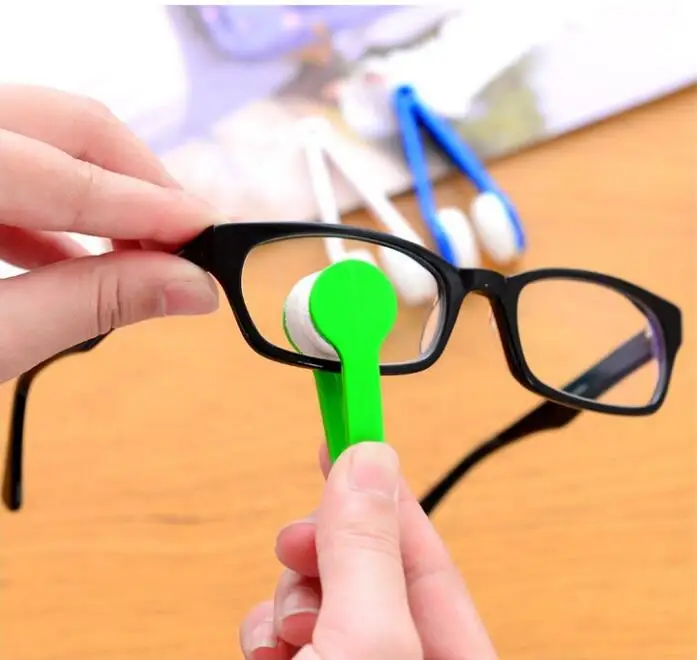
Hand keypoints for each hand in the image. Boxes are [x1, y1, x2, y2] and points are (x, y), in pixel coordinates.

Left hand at [0, 84, 221, 382]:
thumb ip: (92, 305)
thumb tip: (190, 288)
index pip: (68, 175)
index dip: (150, 206)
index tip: (207, 234)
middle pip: (69, 125)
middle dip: (138, 180)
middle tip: (184, 237)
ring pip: (47, 138)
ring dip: (105, 194)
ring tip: (144, 252)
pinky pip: (17, 166)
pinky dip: (59, 211)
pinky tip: (84, 254)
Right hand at [240, 442, 497, 658]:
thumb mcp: (362, 642)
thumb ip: (369, 553)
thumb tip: (369, 462)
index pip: (430, 558)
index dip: (389, 494)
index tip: (353, 436)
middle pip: (371, 573)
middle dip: (328, 553)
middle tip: (299, 542)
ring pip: (326, 598)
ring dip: (293, 596)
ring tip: (287, 625)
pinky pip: (296, 632)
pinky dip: (271, 629)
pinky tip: (266, 646)